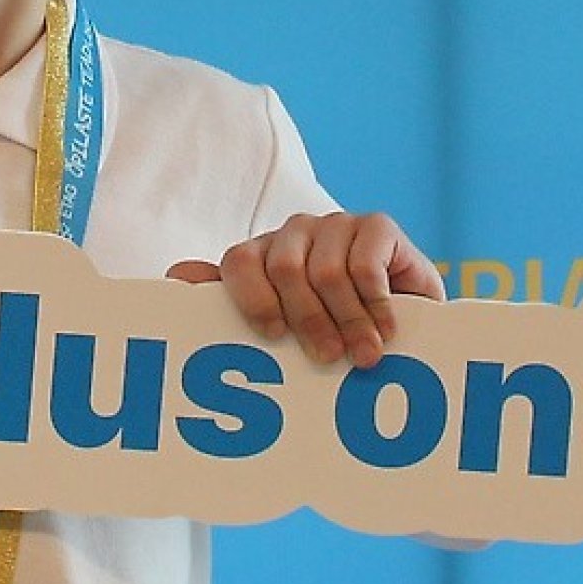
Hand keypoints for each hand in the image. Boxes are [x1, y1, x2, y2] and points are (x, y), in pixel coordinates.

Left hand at [167, 211, 444, 368]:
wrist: (407, 326)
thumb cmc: (334, 331)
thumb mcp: (284, 327)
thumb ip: (230, 304)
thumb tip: (175, 275)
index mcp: (263, 254)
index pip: (239, 261)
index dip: (253, 300)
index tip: (274, 337)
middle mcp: (296, 233)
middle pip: (284, 268)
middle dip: (308, 321)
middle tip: (328, 359)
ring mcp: (337, 225)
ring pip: (326, 271)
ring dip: (348, 322)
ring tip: (365, 356)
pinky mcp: (379, 226)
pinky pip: (366, 262)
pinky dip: (375, 303)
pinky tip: (386, 329)